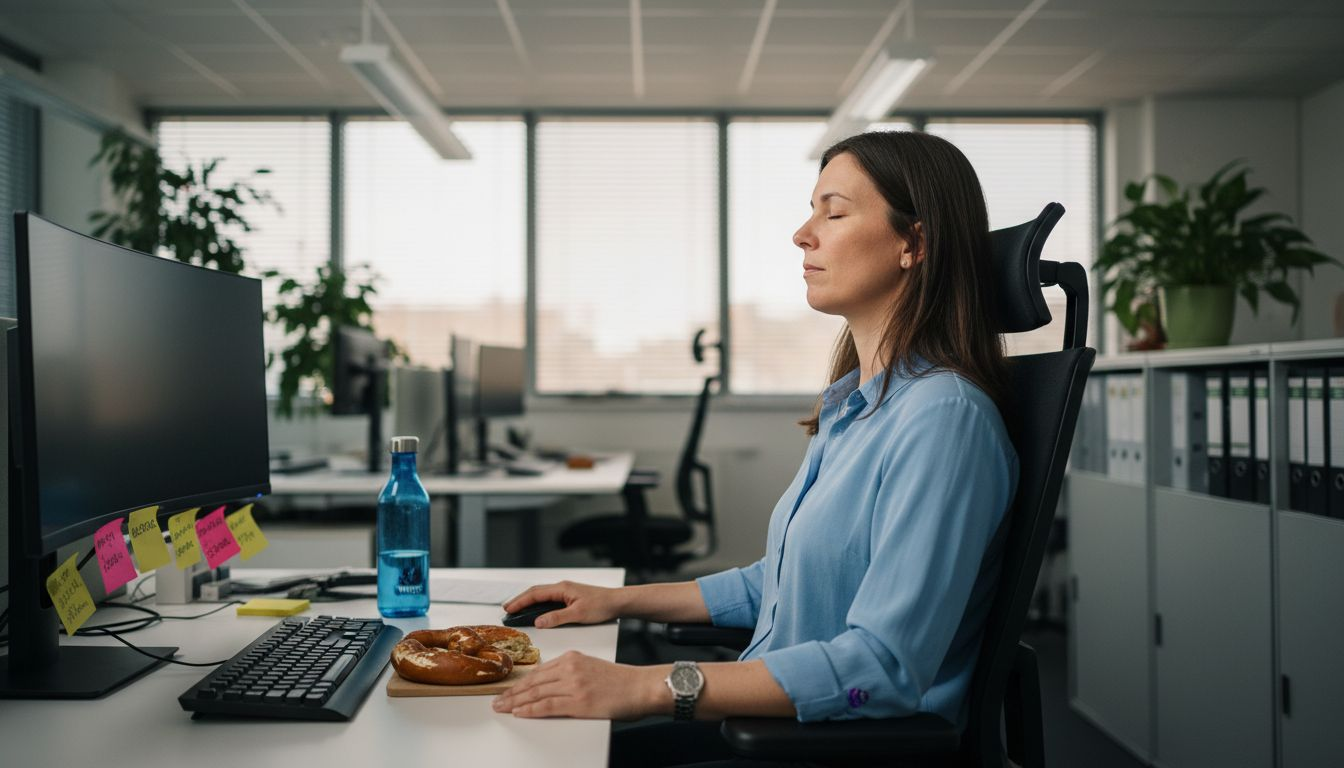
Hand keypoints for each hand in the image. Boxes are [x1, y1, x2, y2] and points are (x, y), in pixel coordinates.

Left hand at [492, 651, 665, 719]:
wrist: (641, 686)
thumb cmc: (621, 680)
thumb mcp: (591, 666)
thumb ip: (570, 672)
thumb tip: (550, 684)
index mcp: (572, 657)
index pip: (539, 670)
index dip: (521, 682)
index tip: (509, 689)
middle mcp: (570, 668)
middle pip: (533, 681)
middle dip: (512, 692)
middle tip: (497, 700)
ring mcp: (573, 685)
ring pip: (536, 693)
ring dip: (515, 701)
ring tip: (502, 707)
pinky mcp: (578, 702)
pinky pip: (547, 706)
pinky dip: (530, 710)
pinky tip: (520, 712)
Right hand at [503, 581, 623, 627]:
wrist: (617, 602)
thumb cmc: (601, 606)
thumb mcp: (578, 614)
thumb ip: (557, 618)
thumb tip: (538, 622)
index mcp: (562, 588)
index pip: (535, 594)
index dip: (519, 602)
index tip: (508, 609)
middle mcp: (562, 587)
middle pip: (535, 592)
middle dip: (519, 600)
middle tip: (507, 609)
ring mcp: (566, 592)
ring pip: (541, 595)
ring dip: (528, 601)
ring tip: (516, 610)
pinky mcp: (570, 597)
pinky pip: (549, 599)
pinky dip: (538, 604)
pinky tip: (535, 611)